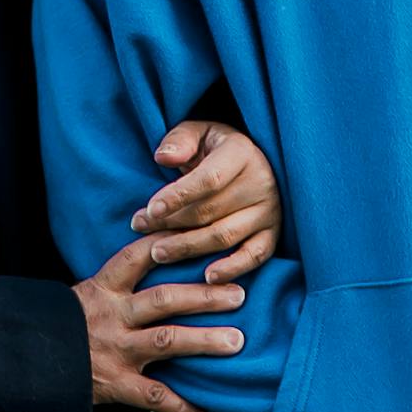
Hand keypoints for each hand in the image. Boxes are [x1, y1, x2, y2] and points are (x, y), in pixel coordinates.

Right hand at [76, 231, 246, 411]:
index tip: (200, 234)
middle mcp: (112, 316)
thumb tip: (154, 257)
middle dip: (204, 296)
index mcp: (102, 289)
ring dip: (204, 341)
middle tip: (239, 295)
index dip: (168, 243)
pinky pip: (155, 397)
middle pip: (164, 299)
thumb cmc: (59, 328)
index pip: (137, 256)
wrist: (26, 364)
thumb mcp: (80, 298)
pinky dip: (183, 408)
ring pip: (167, 341)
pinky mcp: (116, 384)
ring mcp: (116, 350)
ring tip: (237, 342)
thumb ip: (114, 286)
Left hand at [130, 120, 280, 287]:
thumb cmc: (213, 148)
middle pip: (210, 211)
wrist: (249, 162)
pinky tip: (208, 277)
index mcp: (241, 153)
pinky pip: (256, 255)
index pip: (209, 179)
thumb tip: (163, 157)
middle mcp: (261, 182)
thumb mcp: (197, 133)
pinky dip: (233, 268)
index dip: (178, 196)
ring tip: (158, 253)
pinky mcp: (272, 233)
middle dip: (171, 223)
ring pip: (225, 236)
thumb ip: (179, 140)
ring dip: (188, 247)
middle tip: (139, 228)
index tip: (149, 210)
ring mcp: (270, 210)